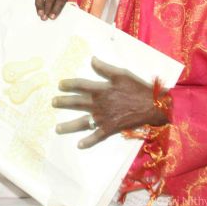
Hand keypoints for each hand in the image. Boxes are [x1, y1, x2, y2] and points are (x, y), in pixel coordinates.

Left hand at [52, 56, 166, 148]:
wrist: (153, 106)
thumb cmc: (138, 88)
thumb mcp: (122, 74)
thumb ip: (105, 68)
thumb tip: (92, 60)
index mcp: (101, 89)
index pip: (80, 85)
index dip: (69, 84)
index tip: (60, 85)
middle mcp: (99, 104)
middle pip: (77, 103)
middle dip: (63, 102)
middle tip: (53, 103)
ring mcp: (103, 118)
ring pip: (82, 122)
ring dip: (68, 126)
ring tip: (57, 128)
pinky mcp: (110, 128)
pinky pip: (97, 136)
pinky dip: (88, 142)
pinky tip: (79, 145)